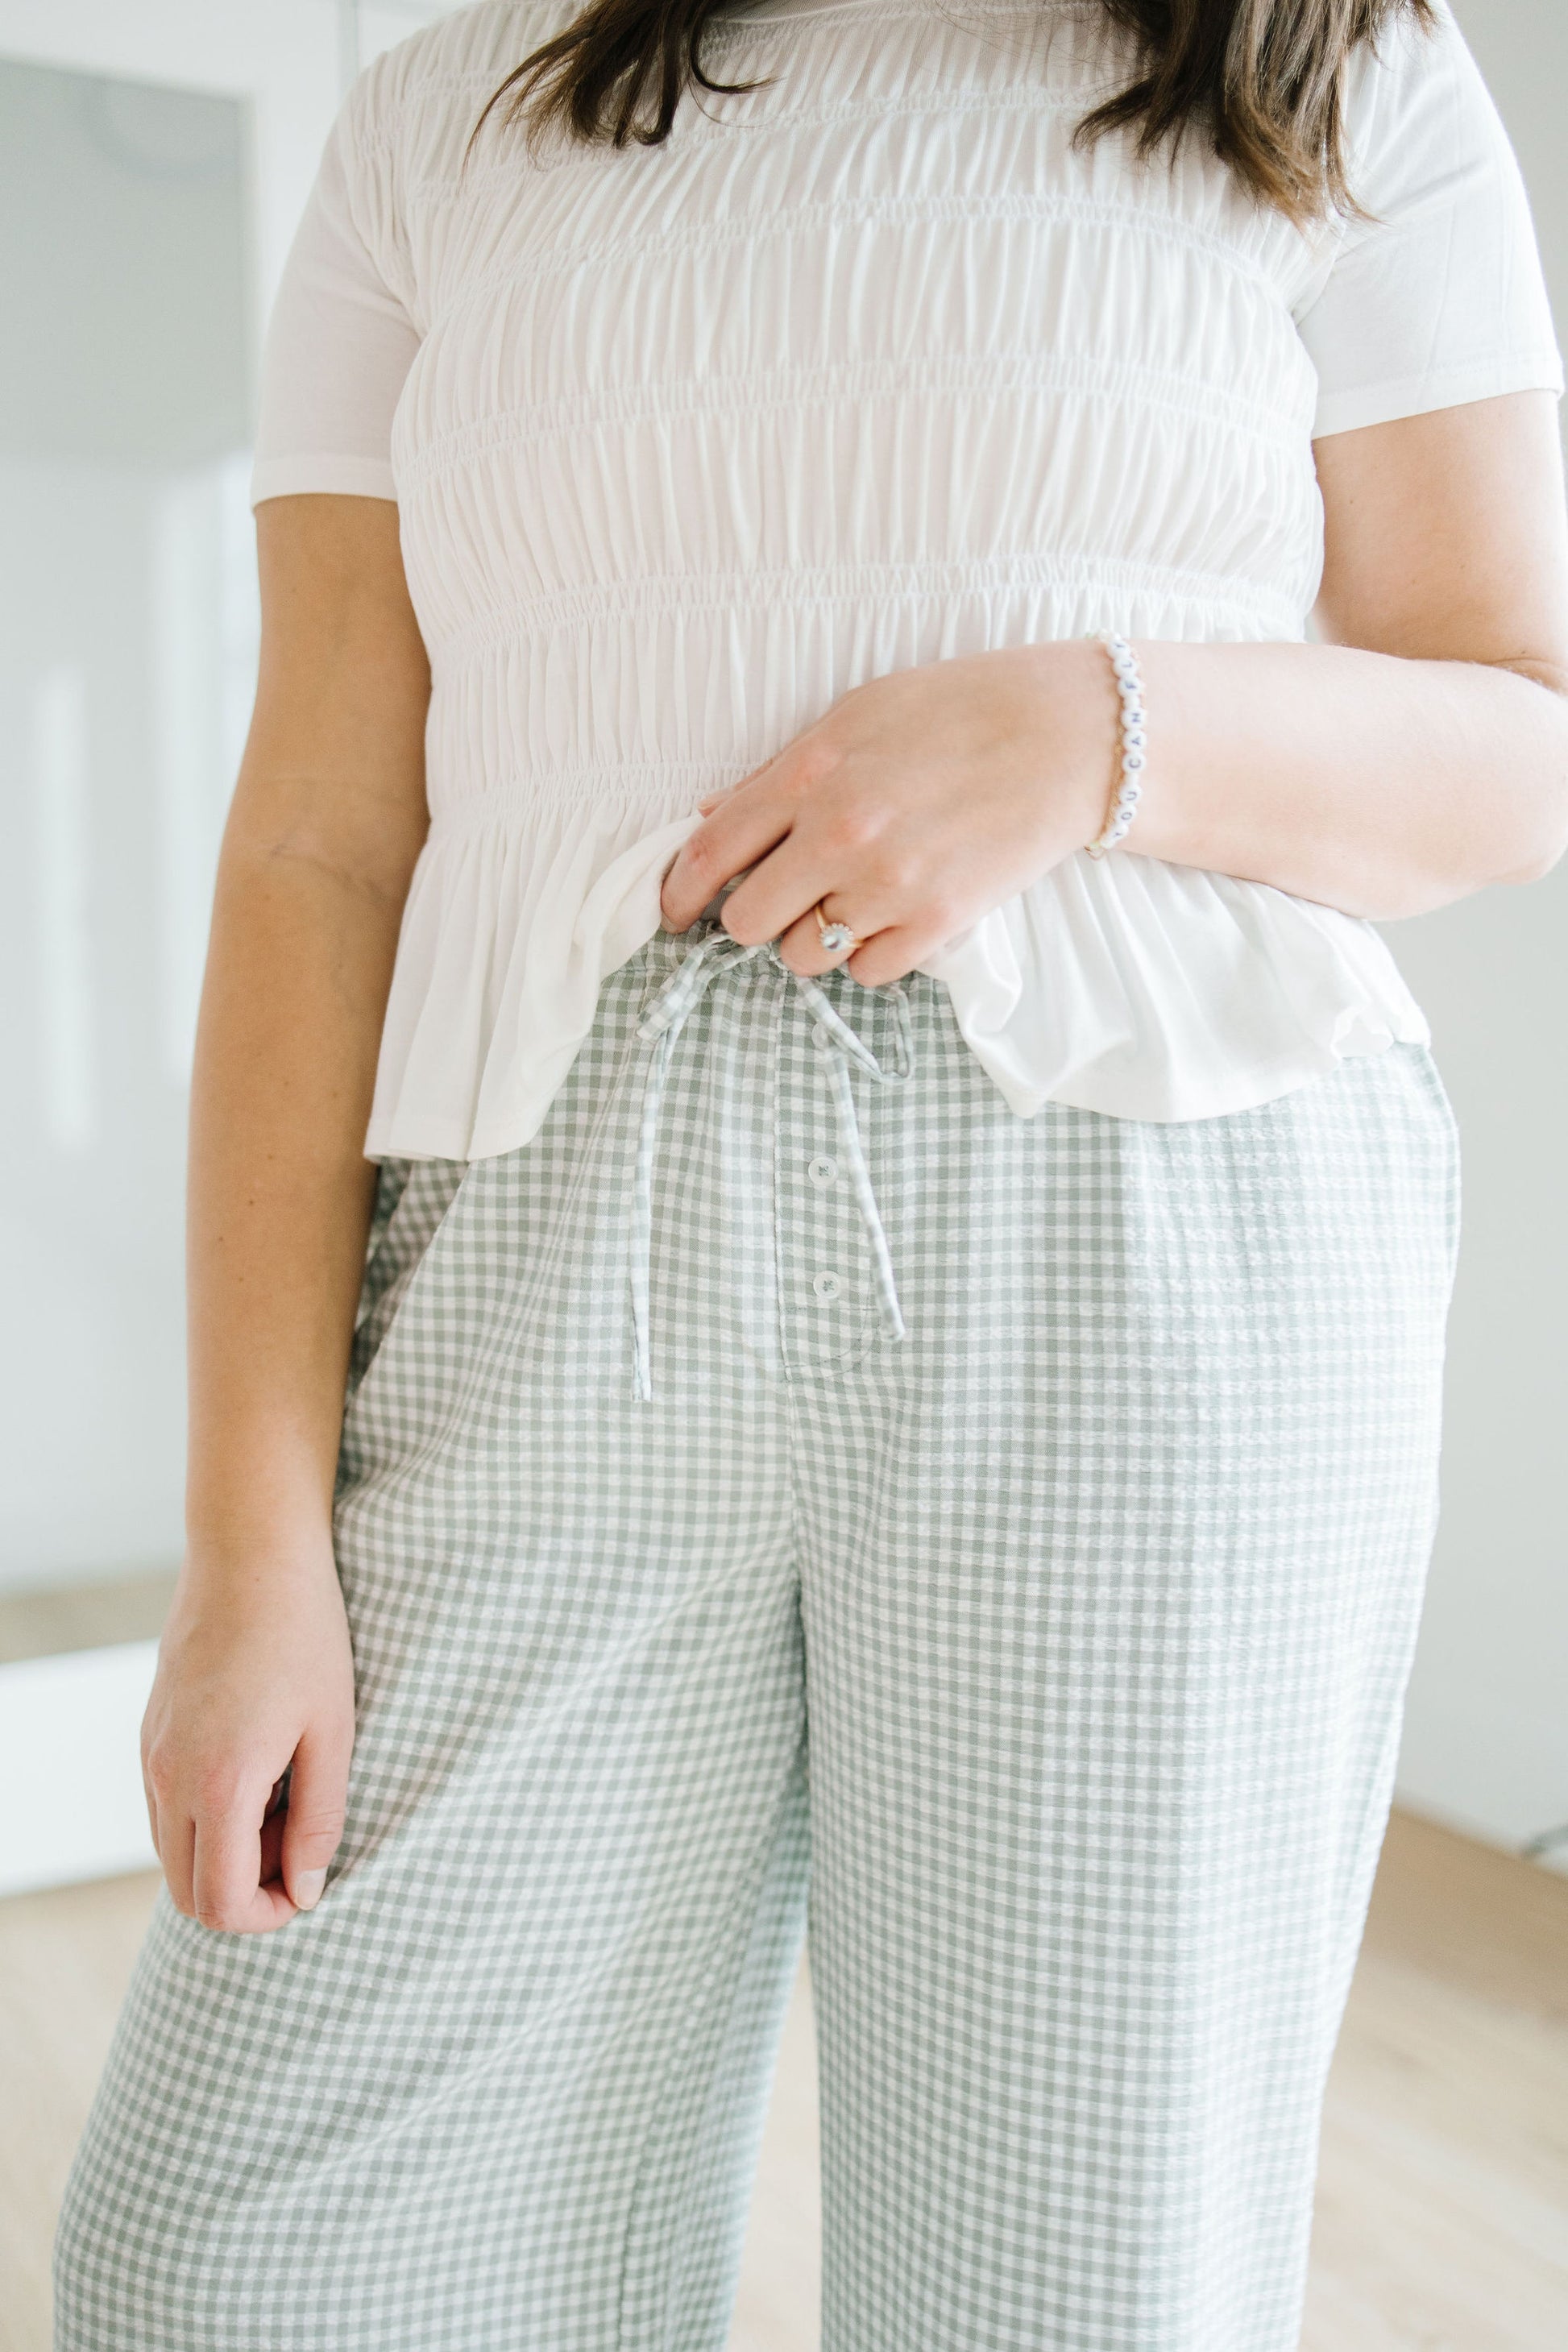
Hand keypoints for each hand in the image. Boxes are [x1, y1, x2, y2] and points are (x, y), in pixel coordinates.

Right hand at [141, 1539, 355, 1933]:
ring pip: (171, 1853)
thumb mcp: (334, 1732)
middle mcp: (168, 1777)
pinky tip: (258, 1771)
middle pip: (186, 1893)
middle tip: (297, 1844)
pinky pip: (166, 1809)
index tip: (308, 1887)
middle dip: (243, 1893)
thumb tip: (304, 1891)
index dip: (266, 1915)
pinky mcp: (150, 1734)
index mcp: (218, 1782)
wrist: (252, 1555)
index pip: (219, 1902)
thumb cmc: (306, 1637)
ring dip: (224, 1855)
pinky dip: (207, 1819)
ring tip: (284, 1800)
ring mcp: (151, 1755)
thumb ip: (319, 1821)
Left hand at [659, 640, 1112, 984]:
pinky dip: (872, 953)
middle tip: (779, 902)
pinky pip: (868, 972)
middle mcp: (838, 835)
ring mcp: (887, 884)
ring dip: (815, 939)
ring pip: (804, 957)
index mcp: (808, 775)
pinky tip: (895, 915)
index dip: (678, 894)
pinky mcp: (937, 922)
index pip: (708, 855)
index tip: (675, 912)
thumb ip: (779, 774)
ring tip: (851, 901)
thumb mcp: (854, 715)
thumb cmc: (956, 711)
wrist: (1064, 736)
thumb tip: (712, 820)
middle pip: (748, 921)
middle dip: (753, 918)